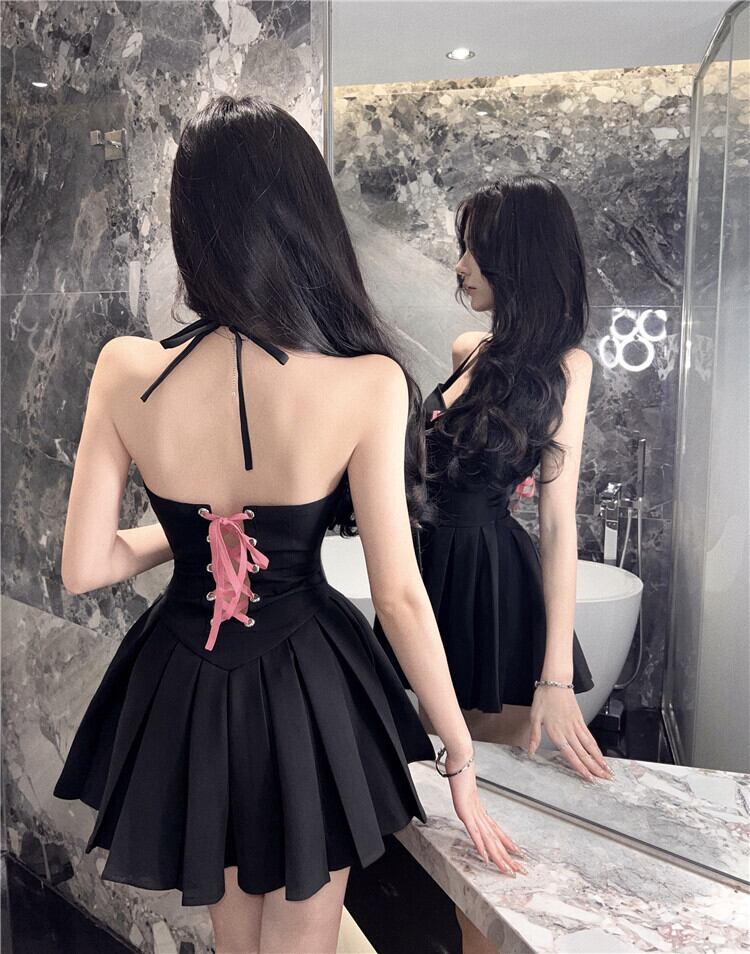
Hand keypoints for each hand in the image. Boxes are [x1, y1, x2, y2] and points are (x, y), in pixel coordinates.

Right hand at [444, 750, 526, 876]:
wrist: (460, 756)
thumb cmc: (461, 767)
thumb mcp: (463, 786)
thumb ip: (466, 795)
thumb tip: (467, 797)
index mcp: (479, 808)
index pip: (495, 830)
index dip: (506, 842)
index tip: (516, 853)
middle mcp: (478, 812)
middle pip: (495, 838)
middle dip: (506, 856)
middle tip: (518, 870)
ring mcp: (472, 811)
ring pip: (488, 839)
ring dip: (498, 856)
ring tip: (506, 869)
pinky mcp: (465, 810)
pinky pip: (474, 831)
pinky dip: (480, 844)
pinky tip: (486, 856)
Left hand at [528, 686, 614, 780]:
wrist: (556, 681)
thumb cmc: (544, 698)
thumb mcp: (534, 717)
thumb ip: (534, 737)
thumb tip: (531, 752)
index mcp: (556, 732)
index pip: (570, 754)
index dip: (580, 767)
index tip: (588, 777)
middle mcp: (568, 731)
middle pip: (583, 753)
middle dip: (594, 768)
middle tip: (604, 779)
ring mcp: (576, 725)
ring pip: (590, 746)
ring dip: (599, 759)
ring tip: (607, 770)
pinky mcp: (581, 720)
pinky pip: (590, 736)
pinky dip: (596, 747)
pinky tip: (600, 754)